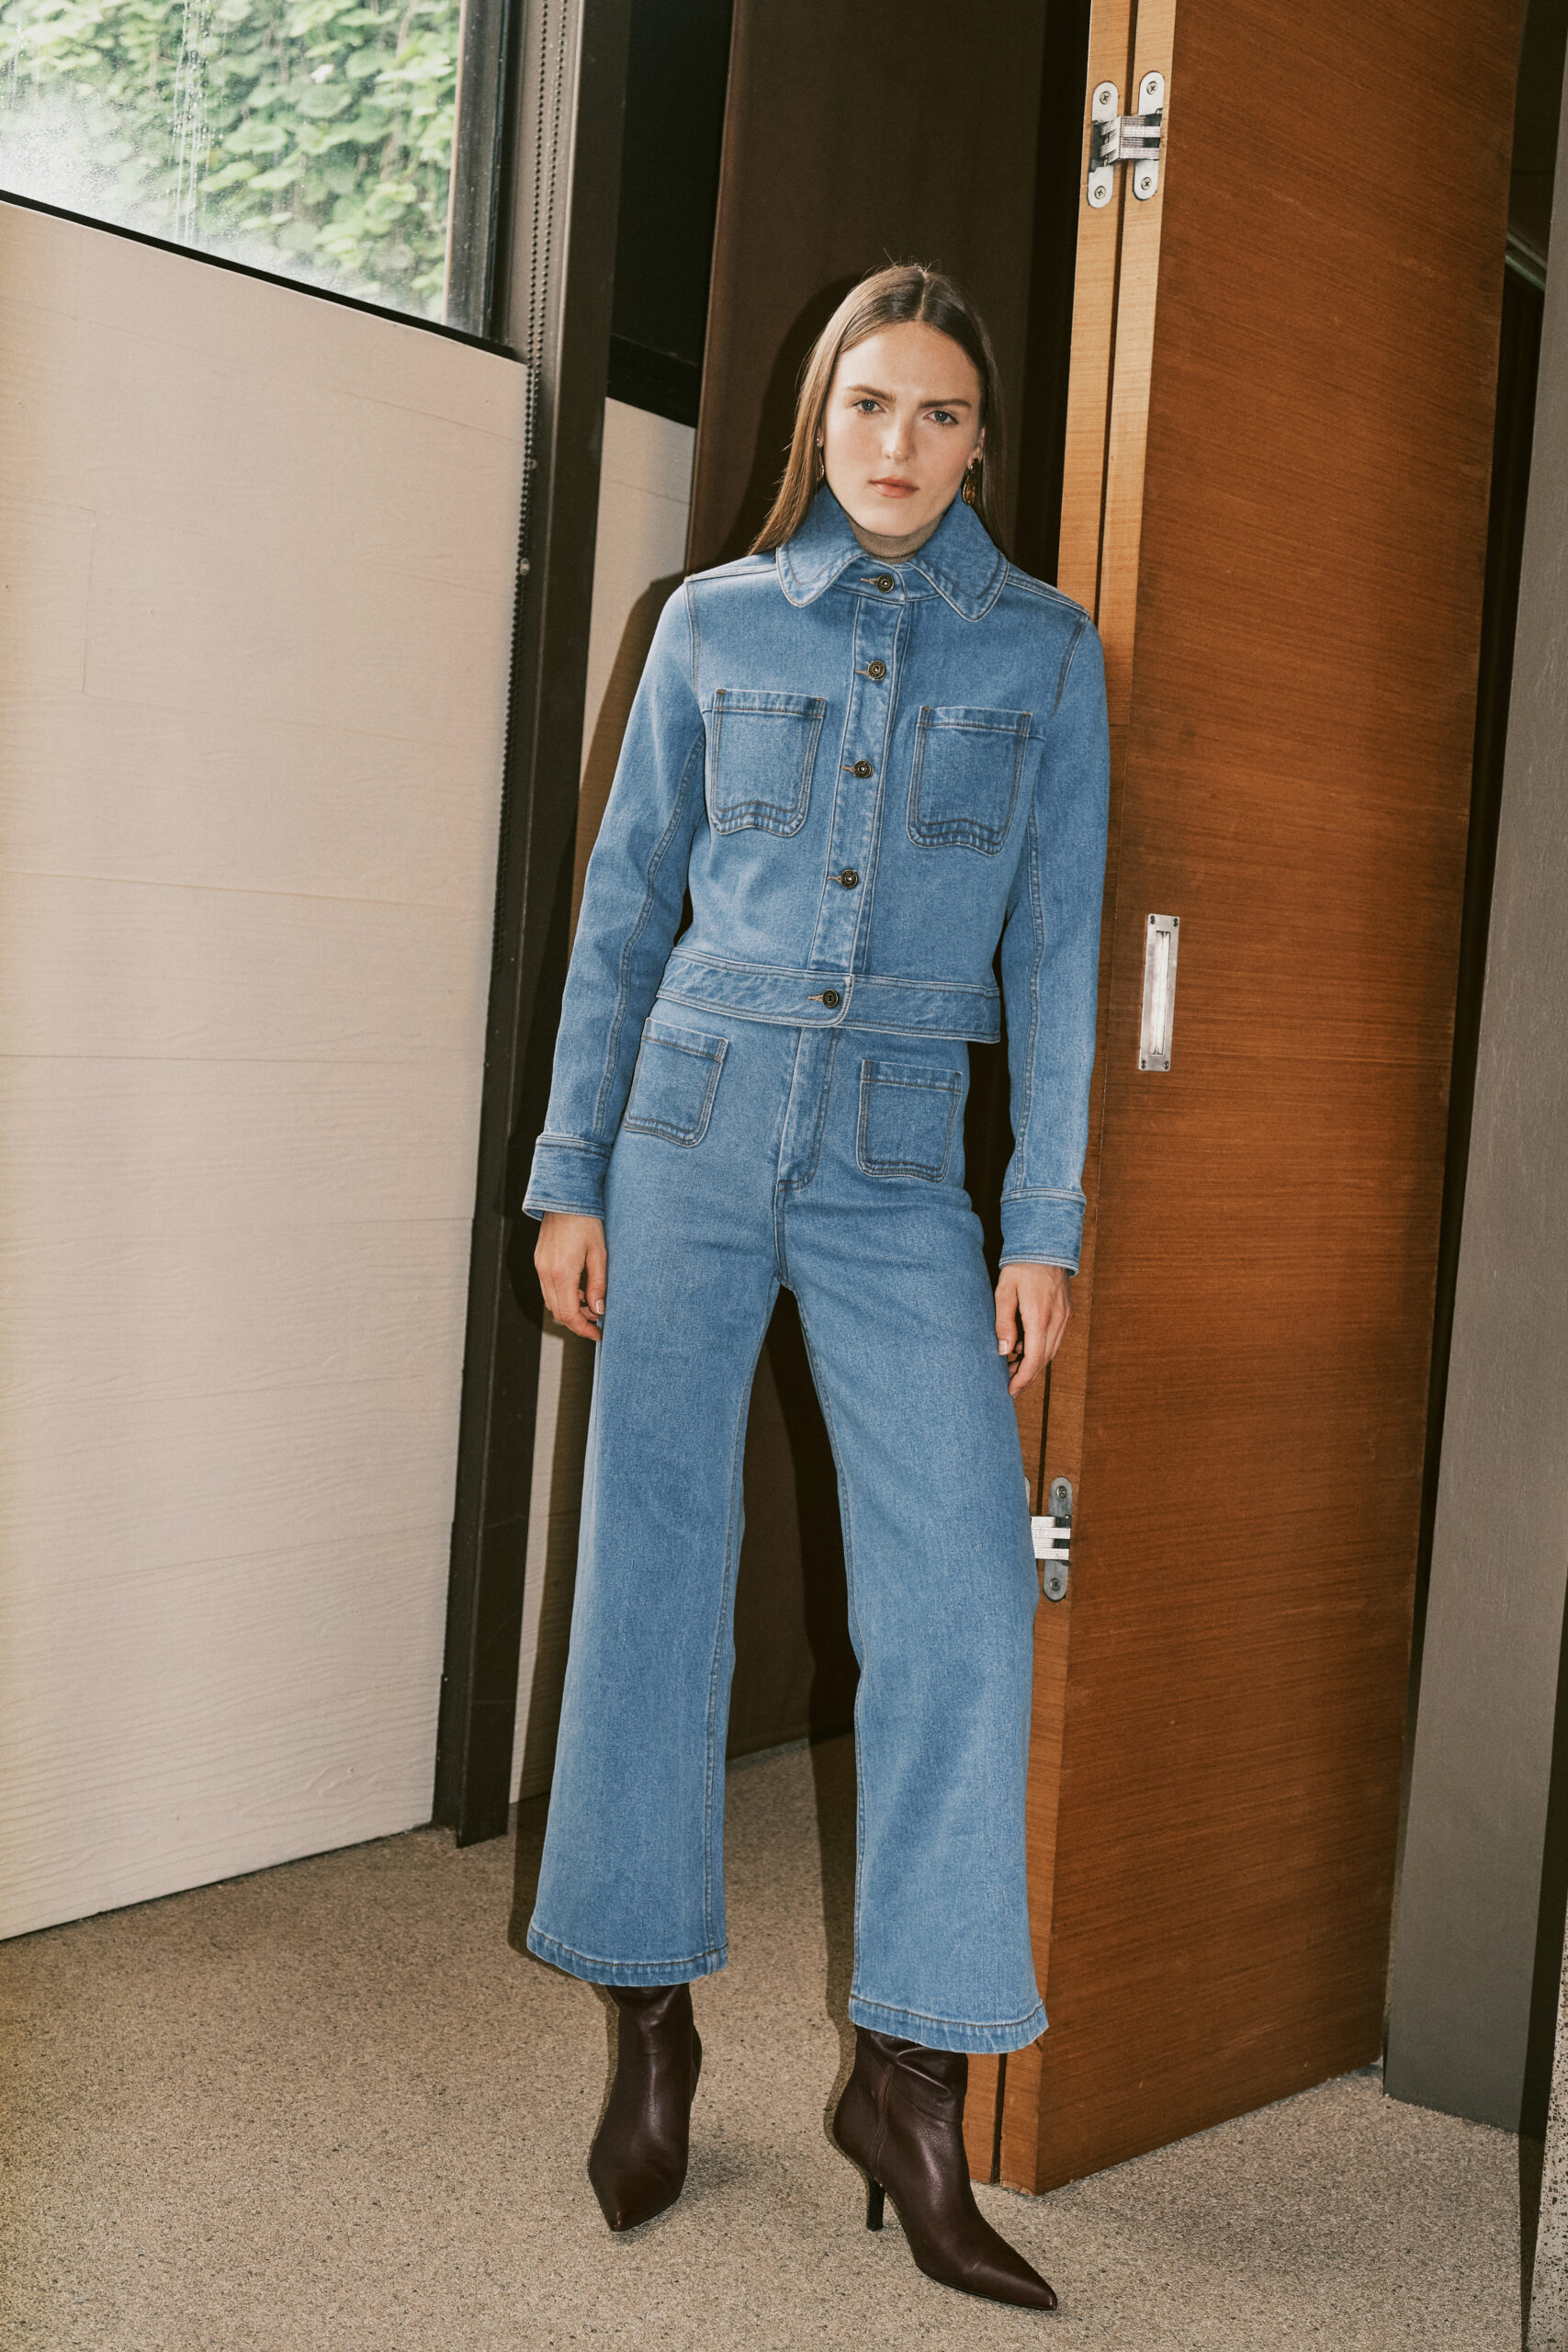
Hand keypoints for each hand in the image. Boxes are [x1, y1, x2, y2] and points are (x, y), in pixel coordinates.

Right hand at [534, 1211, 606, 1341]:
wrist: (565, 1198)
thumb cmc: (586, 1222)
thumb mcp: (599, 1254)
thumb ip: (598, 1284)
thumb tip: (599, 1309)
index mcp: (562, 1273)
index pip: (568, 1314)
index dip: (583, 1329)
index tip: (598, 1333)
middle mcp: (546, 1273)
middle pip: (558, 1312)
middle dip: (578, 1322)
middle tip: (598, 1321)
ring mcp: (540, 1267)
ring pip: (551, 1302)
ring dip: (570, 1310)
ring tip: (591, 1306)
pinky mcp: (539, 1261)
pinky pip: (548, 1289)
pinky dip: (563, 1297)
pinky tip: (579, 1291)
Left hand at [994, 1262, 1070, 1396]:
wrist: (1045, 1244)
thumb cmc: (1020, 1266)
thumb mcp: (1003, 1292)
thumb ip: (1003, 1322)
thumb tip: (1003, 1350)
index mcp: (1039, 1316)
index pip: (1035, 1359)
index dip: (1023, 1378)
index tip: (1012, 1391)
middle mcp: (1057, 1319)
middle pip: (1045, 1359)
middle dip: (1028, 1376)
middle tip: (1010, 1386)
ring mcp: (1065, 1315)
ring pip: (1052, 1350)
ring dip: (1035, 1363)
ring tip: (1014, 1369)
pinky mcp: (1066, 1311)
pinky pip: (1055, 1338)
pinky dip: (1042, 1349)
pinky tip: (1026, 1349)